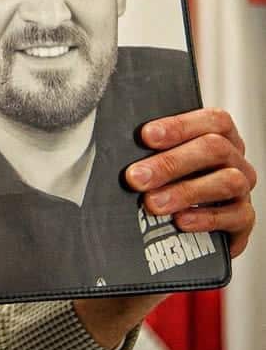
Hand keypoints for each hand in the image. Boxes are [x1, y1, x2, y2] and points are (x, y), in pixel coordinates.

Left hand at [74, 108, 256, 349]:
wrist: (180, 229)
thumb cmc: (163, 181)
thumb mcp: (155, 159)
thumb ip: (146, 148)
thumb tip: (105, 140)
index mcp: (217, 135)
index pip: (212, 120)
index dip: (180, 125)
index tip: (144, 135)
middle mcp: (234, 158)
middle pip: (214, 149)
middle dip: (170, 163)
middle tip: (135, 178)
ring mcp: (242, 188)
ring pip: (227, 181)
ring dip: (186, 191)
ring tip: (153, 204)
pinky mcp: (244, 219)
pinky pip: (236, 215)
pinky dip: (206, 218)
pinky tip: (181, 222)